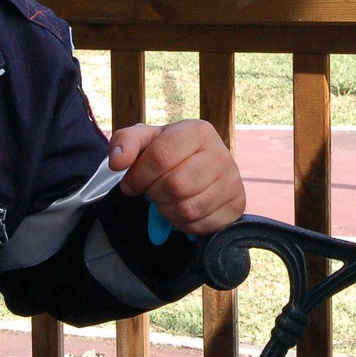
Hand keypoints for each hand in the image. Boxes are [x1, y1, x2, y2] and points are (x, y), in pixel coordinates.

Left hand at [107, 120, 245, 234]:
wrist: (200, 165)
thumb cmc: (168, 152)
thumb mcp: (144, 140)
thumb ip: (124, 143)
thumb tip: (117, 162)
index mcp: (198, 131)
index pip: (161, 156)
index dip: (138, 176)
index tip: (130, 184)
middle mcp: (221, 154)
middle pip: (175, 186)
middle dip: (154, 194)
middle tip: (152, 191)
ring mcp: (233, 181)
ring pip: (188, 209)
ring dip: (167, 211)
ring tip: (166, 201)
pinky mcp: (238, 205)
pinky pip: (202, 225)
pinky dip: (184, 224)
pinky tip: (182, 210)